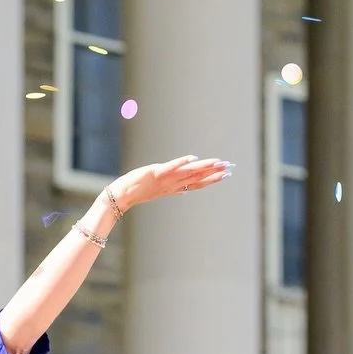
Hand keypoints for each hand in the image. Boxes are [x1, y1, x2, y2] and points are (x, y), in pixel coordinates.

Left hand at [112, 154, 232, 211]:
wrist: (122, 196)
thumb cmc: (138, 191)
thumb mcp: (158, 190)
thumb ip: (172, 187)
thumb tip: (184, 189)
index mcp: (175, 188)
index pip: (197, 184)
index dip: (212, 179)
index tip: (226, 175)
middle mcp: (173, 184)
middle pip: (197, 177)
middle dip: (214, 172)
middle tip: (230, 168)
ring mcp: (165, 179)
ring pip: (189, 172)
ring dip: (203, 167)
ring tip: (217, 162)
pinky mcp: (156, 173)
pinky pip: (171, 167)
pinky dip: (181, 162)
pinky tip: (192, 158)